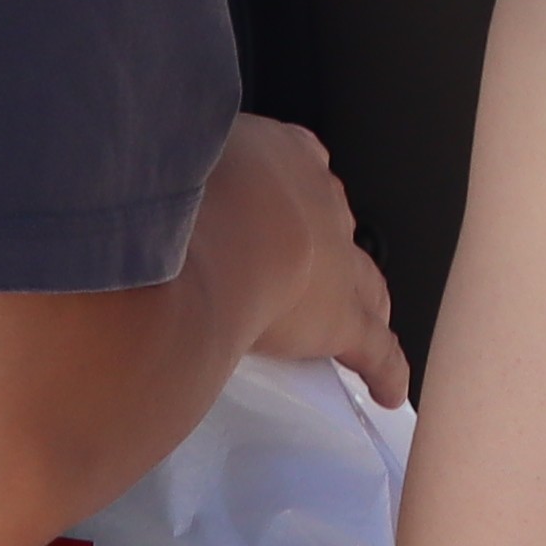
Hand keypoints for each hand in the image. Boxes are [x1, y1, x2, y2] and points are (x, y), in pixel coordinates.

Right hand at [205, 112, 408, 404]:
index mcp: (280, 156)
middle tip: (321, 270)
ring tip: (370, 319)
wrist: (212, 231)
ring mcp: (336, 261)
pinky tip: (388, 390)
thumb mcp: (176, 155)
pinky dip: (384, 369)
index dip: (294, 194)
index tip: (285, 205)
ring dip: (369, 301)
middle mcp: (318, 201)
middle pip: (336, 226)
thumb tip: (156, 176)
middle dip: (333, 246)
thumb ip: (179, 167)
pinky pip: (373, 347)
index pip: (300, 166)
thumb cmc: (184, 186)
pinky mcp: (340, 317)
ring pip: (366, 283)